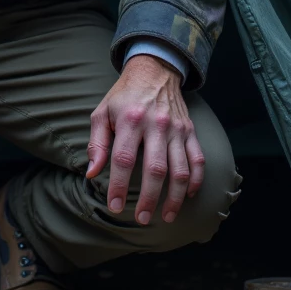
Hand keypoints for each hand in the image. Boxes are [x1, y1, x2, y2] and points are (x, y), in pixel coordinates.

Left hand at [85, 55, 203, 225]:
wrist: (155, 71)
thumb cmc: (124, 96)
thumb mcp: (102, 113)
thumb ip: (97, 143)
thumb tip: (92, 173)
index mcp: (131, 120)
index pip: (124, 159)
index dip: (119, 186)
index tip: (115, 207)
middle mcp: (157, 125)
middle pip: (156, 169)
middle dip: (150, 198)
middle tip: (142, 219)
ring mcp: (177, 129)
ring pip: (181, 169)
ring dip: (175, 197)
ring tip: (167, 216)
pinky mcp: (190, 131)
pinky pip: (198, 159)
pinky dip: (196, 180)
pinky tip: (188, 195)